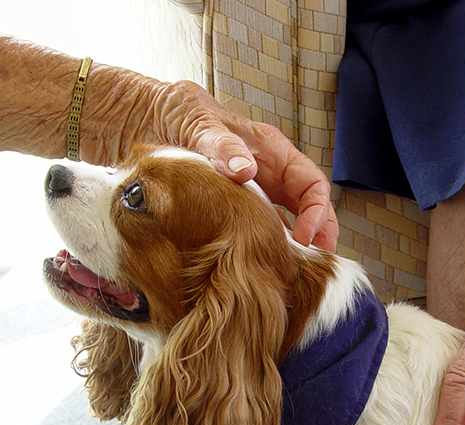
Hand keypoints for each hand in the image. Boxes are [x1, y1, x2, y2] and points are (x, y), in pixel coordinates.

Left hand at [153, 81, 338, 250]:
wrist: (144, 119)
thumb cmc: (176, 112)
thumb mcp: (198, 122)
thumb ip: (221, 145)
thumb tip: (244, 171)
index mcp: (270, 151)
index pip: (311, 183)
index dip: (316, 212)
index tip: (303, 238)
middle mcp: (267, 172)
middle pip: (309, 206)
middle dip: (319, 234)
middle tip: (316, 265)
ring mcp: (252, 191)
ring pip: (287, 221)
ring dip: (294, 246)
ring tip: (293, 273)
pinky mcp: (233, 207)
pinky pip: (257, 228)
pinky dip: (264, 247)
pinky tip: (259, 265)